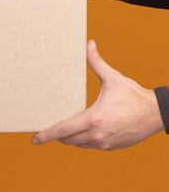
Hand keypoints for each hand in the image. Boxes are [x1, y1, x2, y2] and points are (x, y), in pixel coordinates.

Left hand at [32, 40, 163, 150]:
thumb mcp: (113, 78)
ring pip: (78, 144)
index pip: (63, 130)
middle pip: (67, 139)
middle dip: (56, 134)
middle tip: (46, 129)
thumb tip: (88, 44)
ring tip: (63, 128)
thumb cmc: (134, 96)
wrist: (157, 114)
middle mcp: (97, 135)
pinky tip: (81, 131)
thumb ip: (96, 62)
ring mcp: (105, 143)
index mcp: (93, 119)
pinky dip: (83, 140)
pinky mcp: (112, 147)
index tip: (35, 139)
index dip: (47, 134)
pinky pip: (90, 146)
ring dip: (70, 138)